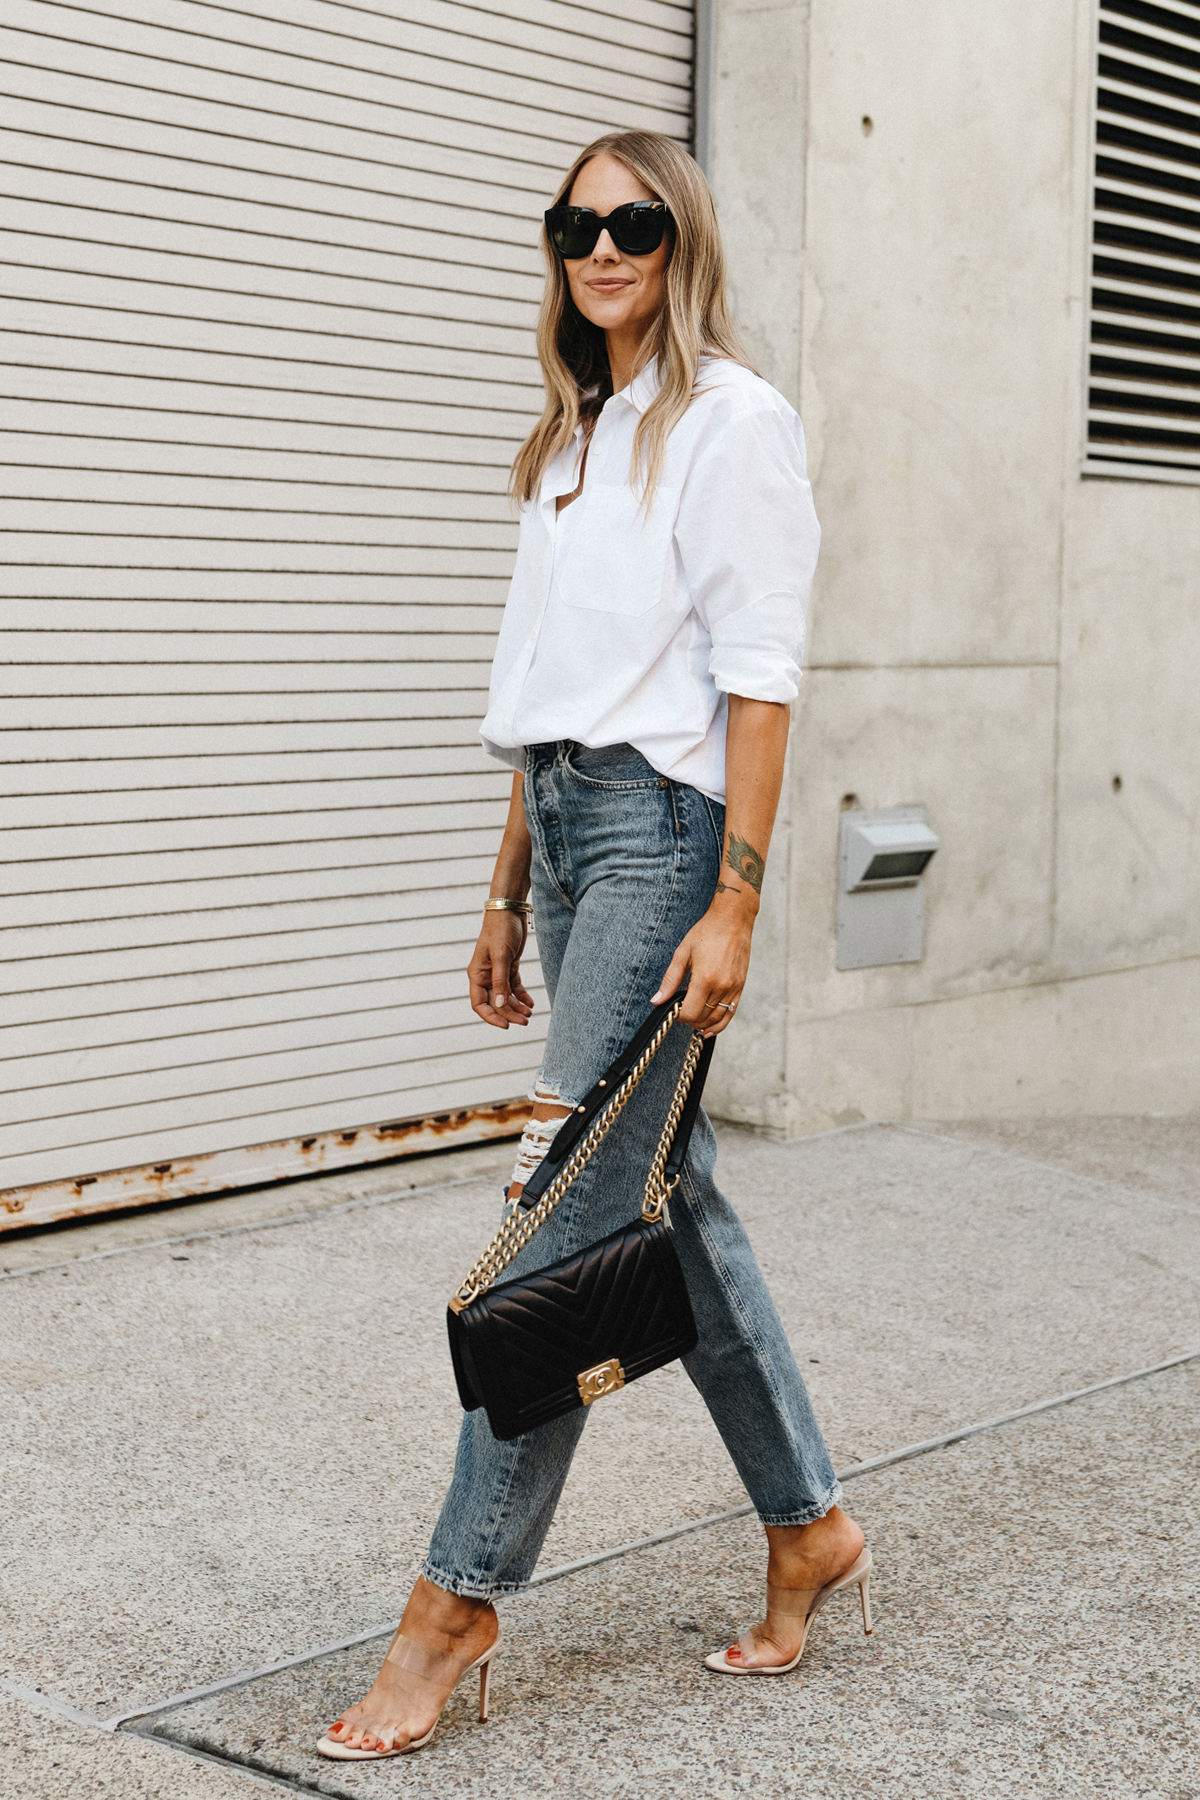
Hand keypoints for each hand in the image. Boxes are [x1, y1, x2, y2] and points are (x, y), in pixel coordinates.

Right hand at [468, 912, 534, 1028]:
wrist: (510, 910)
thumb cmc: (501, 929)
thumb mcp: (501, 956)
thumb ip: (500, 981)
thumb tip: (499, 1004)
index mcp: (477, 974)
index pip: (479, 1004)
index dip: (491, 1017)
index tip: (506, 1026)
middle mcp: (485, 976)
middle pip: (495, 1003)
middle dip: (509, 1014)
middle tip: (526, 1021)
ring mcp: (497, 972)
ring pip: (505, 997)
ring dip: (516, 1007)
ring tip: (529, 1013)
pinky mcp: (509, 966)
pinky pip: (513, 987)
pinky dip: (521, 996)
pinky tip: (530, 1003)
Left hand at [651, 897, 752, 1037]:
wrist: (732, 920)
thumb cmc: (707, 932)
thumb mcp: (682, 953)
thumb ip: (670, 980)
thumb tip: (657, 1000)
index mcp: (705, 978)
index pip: (690, 1012)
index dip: (679, 1016)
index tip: (674, 1009)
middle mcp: (722, 986)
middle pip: (703, 1017)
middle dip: (689, 1019)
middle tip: (681, 1011)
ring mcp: (734, 988)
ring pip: (717, 1018)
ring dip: (703, 1023)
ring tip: (692, 1020)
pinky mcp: (741, 986)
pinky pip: (731, 1012)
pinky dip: (720, 1024)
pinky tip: (709, 1029)